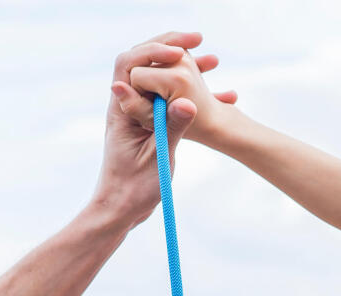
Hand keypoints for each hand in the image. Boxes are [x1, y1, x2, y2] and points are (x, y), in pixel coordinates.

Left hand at [91, 32, 220, 226]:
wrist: (123, 209)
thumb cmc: (134, 189)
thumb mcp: (157, 159)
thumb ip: (171, 129)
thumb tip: (188, 102)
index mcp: (122, 111)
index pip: (129, 65)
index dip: (153, 51)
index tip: (180, 51)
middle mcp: (127, 107)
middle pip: (143, 62)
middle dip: (169, 47)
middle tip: (198, 40)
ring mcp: (139, 114)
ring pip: (158, 78)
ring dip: (183, 66)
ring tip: (213, 60)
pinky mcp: (151, 123)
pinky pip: (169, 97)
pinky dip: (189, 89)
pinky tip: (218, 93)